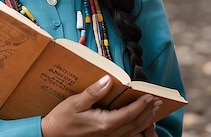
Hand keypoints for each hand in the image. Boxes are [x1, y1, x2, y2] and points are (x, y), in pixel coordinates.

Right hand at [41, 75, 161, 136]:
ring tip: (152, 110)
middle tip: (157, 101)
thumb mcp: (76, 102)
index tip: (151, 95)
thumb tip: (108, 80)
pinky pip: (125, 135)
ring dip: (144, 120)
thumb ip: (93, 92)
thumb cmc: (62, 119)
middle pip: (135, 124)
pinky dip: (136, 129)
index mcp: (104, 123)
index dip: (142, 104)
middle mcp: (109, 133)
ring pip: (132, 131)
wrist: (52, 135)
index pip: (129, 113)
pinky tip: (139, 123)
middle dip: (147, 112)